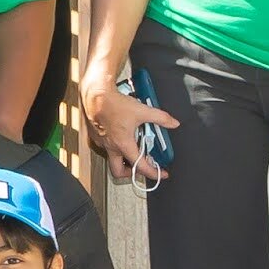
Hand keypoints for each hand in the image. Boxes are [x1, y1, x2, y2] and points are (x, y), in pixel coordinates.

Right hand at [73, 68, 171, 189]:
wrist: (96, 95)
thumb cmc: (114, 103)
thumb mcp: (143, 111)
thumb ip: (161, 118)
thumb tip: (173, 123)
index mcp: (123, 144)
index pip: (140, 166)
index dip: (153, 173)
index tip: (160, 173)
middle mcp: (111, 147)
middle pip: (118, 172)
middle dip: (131, 172)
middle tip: (140, 165)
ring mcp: (101, 143)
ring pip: (112, 159)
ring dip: (123, 158)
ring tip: (132, 147)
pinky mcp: (95, 136)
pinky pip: (105, 147)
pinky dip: (114, 146)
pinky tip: (120, 135)